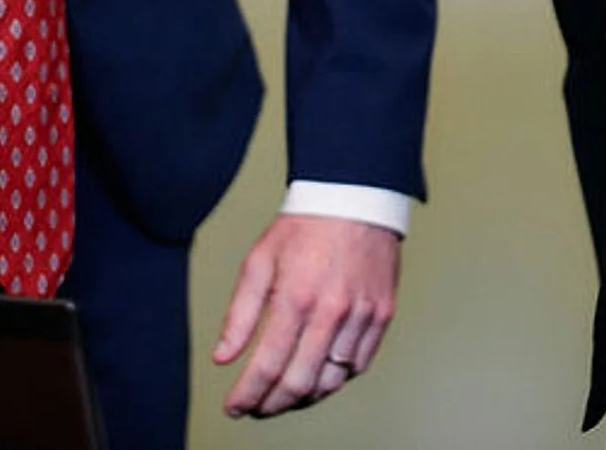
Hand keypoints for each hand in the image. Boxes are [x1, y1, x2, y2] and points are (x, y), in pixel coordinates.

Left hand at [212, 214, 399, 417]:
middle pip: (299, 382)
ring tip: (284, 396)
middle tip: (256, 408)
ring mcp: (361, 316)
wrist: (355, 197)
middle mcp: (331, 311)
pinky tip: (317, 375)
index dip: (247, 395)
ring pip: (331, 381)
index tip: (234, 406)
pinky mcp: (382, 315)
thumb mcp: (259, 261)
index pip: (267, 366)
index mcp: (296, 297)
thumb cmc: (305, 226)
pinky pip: (358, 365)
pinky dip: (335, 378)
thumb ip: (240, 314)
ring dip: (303, 397)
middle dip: (272, 405)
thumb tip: (223, 356)